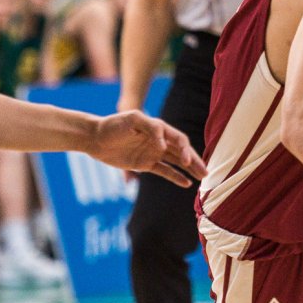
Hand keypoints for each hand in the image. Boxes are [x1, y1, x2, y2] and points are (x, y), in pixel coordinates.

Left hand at [88, 111, 206, 186]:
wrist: (95, 138)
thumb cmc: (113, 125)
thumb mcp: (132, 119)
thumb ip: (150, 128)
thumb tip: (163, 145)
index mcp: (159, 128)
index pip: (178, 139)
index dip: (185, 149)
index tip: (186, 161)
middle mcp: (159, 140)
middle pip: (182, 151)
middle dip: (195, 161)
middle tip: (207, 172)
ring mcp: (153, 153)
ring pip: (176, 162)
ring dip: (190, 169)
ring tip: (203, 177)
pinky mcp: (145, 164)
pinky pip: (164, 171)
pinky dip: (175, 177)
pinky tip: (186, 183)